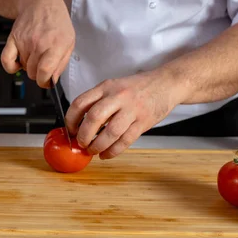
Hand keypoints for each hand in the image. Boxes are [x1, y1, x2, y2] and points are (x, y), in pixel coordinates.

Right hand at [1, 0, 74, 87]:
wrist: (41, 2)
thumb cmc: (56, 22)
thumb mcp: (69, 42)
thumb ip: (61, 63)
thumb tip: (52, 80)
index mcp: (56, 44)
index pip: (45, 71)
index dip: (44, 82)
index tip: (46, 82)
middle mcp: (39, 43)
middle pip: (33, 73)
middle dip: (38, 74)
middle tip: (42, 65)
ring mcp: (25, 41)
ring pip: (23, 67)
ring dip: (28, 66)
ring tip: (35, 56)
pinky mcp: (13, 39)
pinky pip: (6, 60)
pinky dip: (11, 67)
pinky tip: (17, 64)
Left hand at [65, 70, 184, 158]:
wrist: (167, 83)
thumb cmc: (137, 88)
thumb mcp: (114, 86)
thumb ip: (98, 101)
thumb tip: (79, 124)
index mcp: (106, 87)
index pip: (81, 103)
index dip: (71, 120)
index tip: (70, 130)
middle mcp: (118, 96)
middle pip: (94, 118)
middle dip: (83, 135)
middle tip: (81, 143)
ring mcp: (132, 109)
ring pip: (110, 132)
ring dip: (98, 146)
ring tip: (93, 151)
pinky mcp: (144, 122)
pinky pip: (125, 140)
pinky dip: (112, 151)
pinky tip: (106, 154)